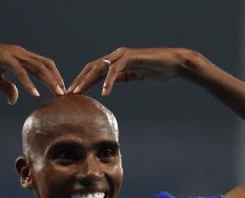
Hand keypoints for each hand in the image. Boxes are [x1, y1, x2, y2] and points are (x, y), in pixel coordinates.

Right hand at [0, 38, 64, 103]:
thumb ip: (7, 88)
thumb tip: (15, 100)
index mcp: (20, 57)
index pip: (43, 65)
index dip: (54, 76)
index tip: (60, 90)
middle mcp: (20, 53)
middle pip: (45, 65)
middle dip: (57, 79)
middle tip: (65, 94)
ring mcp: (13, 54)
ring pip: (37, 66)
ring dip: (49, 81)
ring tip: (57, 93)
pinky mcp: (4, 58)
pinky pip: (21, 71)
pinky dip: (29, 83)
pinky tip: (35, 94)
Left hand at [67, 47, 193, 95]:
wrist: (176, 64)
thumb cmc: (160, 70)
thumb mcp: (138, 75)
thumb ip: (127, 76)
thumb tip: (118, 80)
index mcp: (117, 61)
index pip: (95, 71)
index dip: (83, 81)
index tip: (74, 94)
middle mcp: (118, 56)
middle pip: (92, 67)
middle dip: (79, 81)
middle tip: (68, 94)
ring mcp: (124, 55)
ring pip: (100, 67)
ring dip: (87, 81)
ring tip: (79, 93)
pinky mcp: (132, 58)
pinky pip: (116, 70)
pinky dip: (109, 81)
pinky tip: (105, 92)